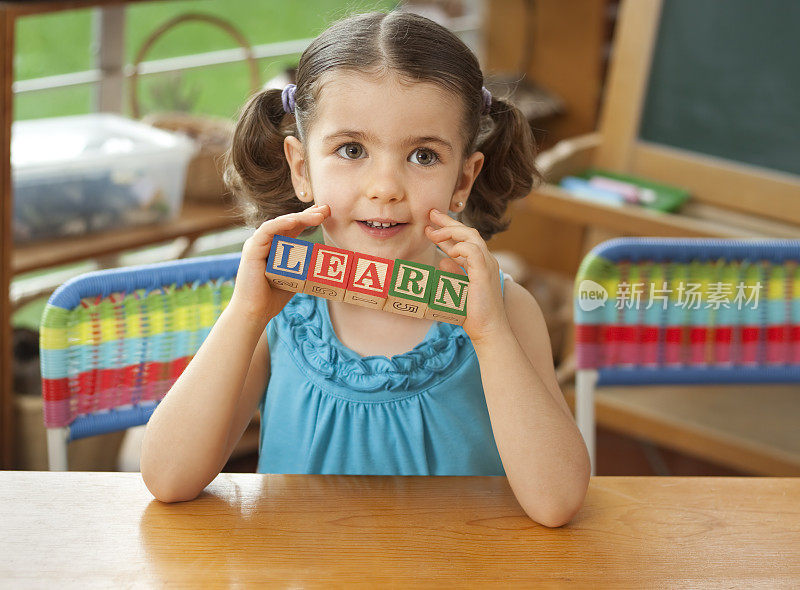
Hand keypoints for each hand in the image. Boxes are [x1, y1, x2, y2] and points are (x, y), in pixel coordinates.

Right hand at [229, 204, 329, 322]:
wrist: (255, 312)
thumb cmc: (273, 297)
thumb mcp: (296, 277)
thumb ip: (305, 266)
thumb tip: (325, 263)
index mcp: (275, 247)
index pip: (293, 228)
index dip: (308, 219)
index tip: (326, 213)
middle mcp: (266, 243)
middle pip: (288, 222)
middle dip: (308, 215)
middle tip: (326, 209)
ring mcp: (257, 244)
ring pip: (279, 223)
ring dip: (299, 218)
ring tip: (317, 215)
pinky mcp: (252, 250)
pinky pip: (267, 231)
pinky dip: (281, 224)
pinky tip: (295, 221)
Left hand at [424, 209, 510, 343]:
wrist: (487, 329)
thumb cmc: (473, 313)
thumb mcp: (459, 289)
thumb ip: (453, 274)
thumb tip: (442, 261)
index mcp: (480, 264)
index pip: (464, 240)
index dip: (448, 231)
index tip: (431, 226)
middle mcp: (486, 261)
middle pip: (468, 232)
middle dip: (448, 222)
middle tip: (431, 214)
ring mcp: (487, 265)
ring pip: (471, 236)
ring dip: (450, 231)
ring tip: (433, 232)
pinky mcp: (484, 273)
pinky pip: (472, 250)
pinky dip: (460, 248)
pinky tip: (448, 253)